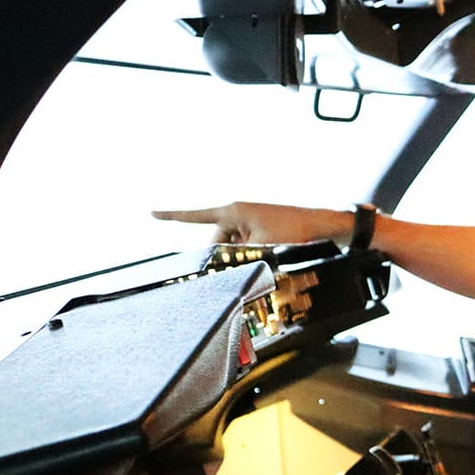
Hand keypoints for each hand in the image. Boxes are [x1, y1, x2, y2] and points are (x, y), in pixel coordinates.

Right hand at [152, 200, 350, 245]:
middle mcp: (238, 213)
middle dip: (227, 255)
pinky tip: (268, 255)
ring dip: (242, 256)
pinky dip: (252, 253)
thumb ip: (235, 256)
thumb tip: (219, 263)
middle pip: (218, 240)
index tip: (151, 213)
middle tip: (247, 260)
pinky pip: (246, 244)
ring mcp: (250, 220)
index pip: (195, 215)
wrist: (323, 226)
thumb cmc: (294, 230)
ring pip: (233, 246)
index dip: (172, 216)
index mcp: (233, 211)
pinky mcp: (260, 228)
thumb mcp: (260, 247)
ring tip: (266, 256)